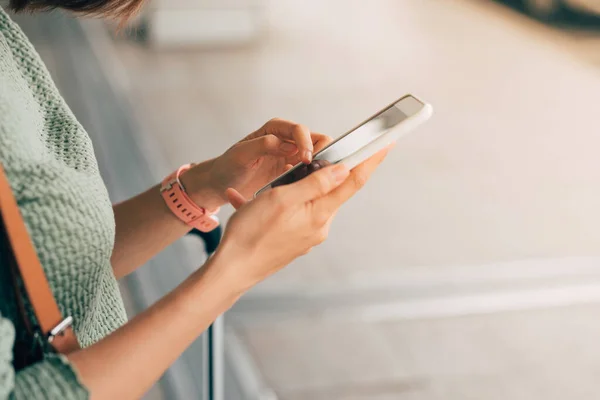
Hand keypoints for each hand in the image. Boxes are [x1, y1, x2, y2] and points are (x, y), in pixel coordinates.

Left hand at [181, 119, 331, 207]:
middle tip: (316, 171)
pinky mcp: (292, 174)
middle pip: (317, 141)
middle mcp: (287, 141)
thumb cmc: (227, 166)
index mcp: (275, 130)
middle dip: (320, 154)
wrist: (220, 185)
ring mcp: (292, 158)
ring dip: (319, 169)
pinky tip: (303, 189)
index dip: (306, 143)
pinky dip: (311, 180)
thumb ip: (263, 145)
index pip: (300, 130)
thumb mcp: (241, 154)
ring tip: (311, 182)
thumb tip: (287, 144)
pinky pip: (310, 175)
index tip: (306, 160)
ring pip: (318, 158)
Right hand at [211, 146, 392, 290]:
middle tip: (316, 156)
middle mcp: (319, 226)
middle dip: (327, 171)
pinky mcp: (295, 241)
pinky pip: (295, 214)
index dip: (371, 160)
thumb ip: (314, 183)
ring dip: (296, 188)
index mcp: (320, 214)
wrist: (232, 269)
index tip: (386, 143)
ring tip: (269, 188)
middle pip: (332, 190)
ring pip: (311, 201)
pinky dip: (280, 203)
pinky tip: (254, 204)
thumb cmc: (251, 233)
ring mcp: (308, 235)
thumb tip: (342, 169)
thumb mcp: (281, 199)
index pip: (353, 180)